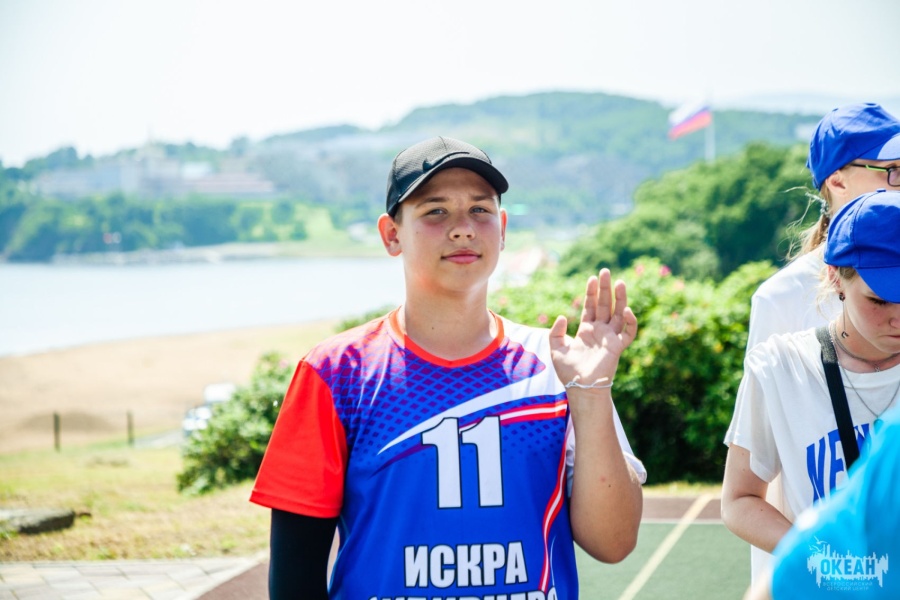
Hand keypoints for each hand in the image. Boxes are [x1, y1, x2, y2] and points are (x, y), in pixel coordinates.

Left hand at [549, 268, 636, 387]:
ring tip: (619, 282)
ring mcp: (610, 338)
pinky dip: (630, 321)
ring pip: (618, 314)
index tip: (592, 278)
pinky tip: (626, 310)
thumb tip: (562, 315)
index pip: (590, 306)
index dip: (591, 292)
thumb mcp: (555, 348)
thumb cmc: (568, 371)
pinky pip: (628, 332)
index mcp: (586, 330)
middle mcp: (599, 331)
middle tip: (606, 271)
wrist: (580, 387)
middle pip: (604, 305)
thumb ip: (556, 332)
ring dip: (619, 299)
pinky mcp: (617, 347)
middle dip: (605, 289)